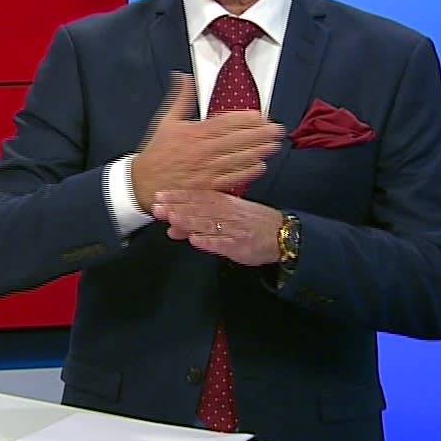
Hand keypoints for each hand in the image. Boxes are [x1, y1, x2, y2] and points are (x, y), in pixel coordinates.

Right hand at [128, 72, 282, 210]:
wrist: (143, 183)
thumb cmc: (156, 153)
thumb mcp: (165, 121)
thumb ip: (180, 98)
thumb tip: (184, 78)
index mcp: (193, 133)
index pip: (226, 122)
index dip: (246, 119)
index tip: (260, 116)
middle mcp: (201, 151)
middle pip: (237, 140)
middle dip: (260, 133)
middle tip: (277, 129)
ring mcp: (206, 170)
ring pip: (238, 158)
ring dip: (259, 151)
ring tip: (274, 145)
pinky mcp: (207, 187)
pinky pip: (232, 178)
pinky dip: (247, 172)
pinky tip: (260, 166)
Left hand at [149, 189, 282, 265]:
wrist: (283, 235)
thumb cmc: (252, 224)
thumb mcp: (228, 216)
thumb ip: (200, 220)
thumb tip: (172, 224)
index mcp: (225, 203)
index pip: (198, 197)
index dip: (178, 196)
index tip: (159, 195)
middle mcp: (228, 213)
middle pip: (199, 209)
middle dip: (177, 207)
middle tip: (157, 207)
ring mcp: (234, 229)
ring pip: (209, 223)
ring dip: (190, 221)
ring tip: (172, 219)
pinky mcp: (240, 245)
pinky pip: (224, 243)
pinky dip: (210, 241)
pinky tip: (195, 240)